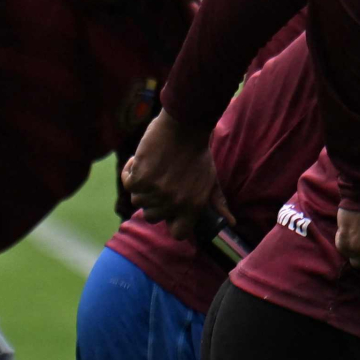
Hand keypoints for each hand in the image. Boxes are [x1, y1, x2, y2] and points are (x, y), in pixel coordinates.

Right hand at [122, 111, 216, 231]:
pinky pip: (128, 183)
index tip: (169, 208)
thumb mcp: (211, 180)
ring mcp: (156, 192)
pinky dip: (130, 170)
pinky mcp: (140, 178)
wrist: (185, 125)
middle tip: (161, 180)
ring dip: (142, 185)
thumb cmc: (198, 154)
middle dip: (154, 200)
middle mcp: (174, 203)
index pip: (178, 233)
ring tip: (152, 168)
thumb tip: (231, 223)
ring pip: (138, 200)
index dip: (171, 221)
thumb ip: (218, 203)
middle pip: (152, 216)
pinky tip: (139, 160)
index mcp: (193, 206)